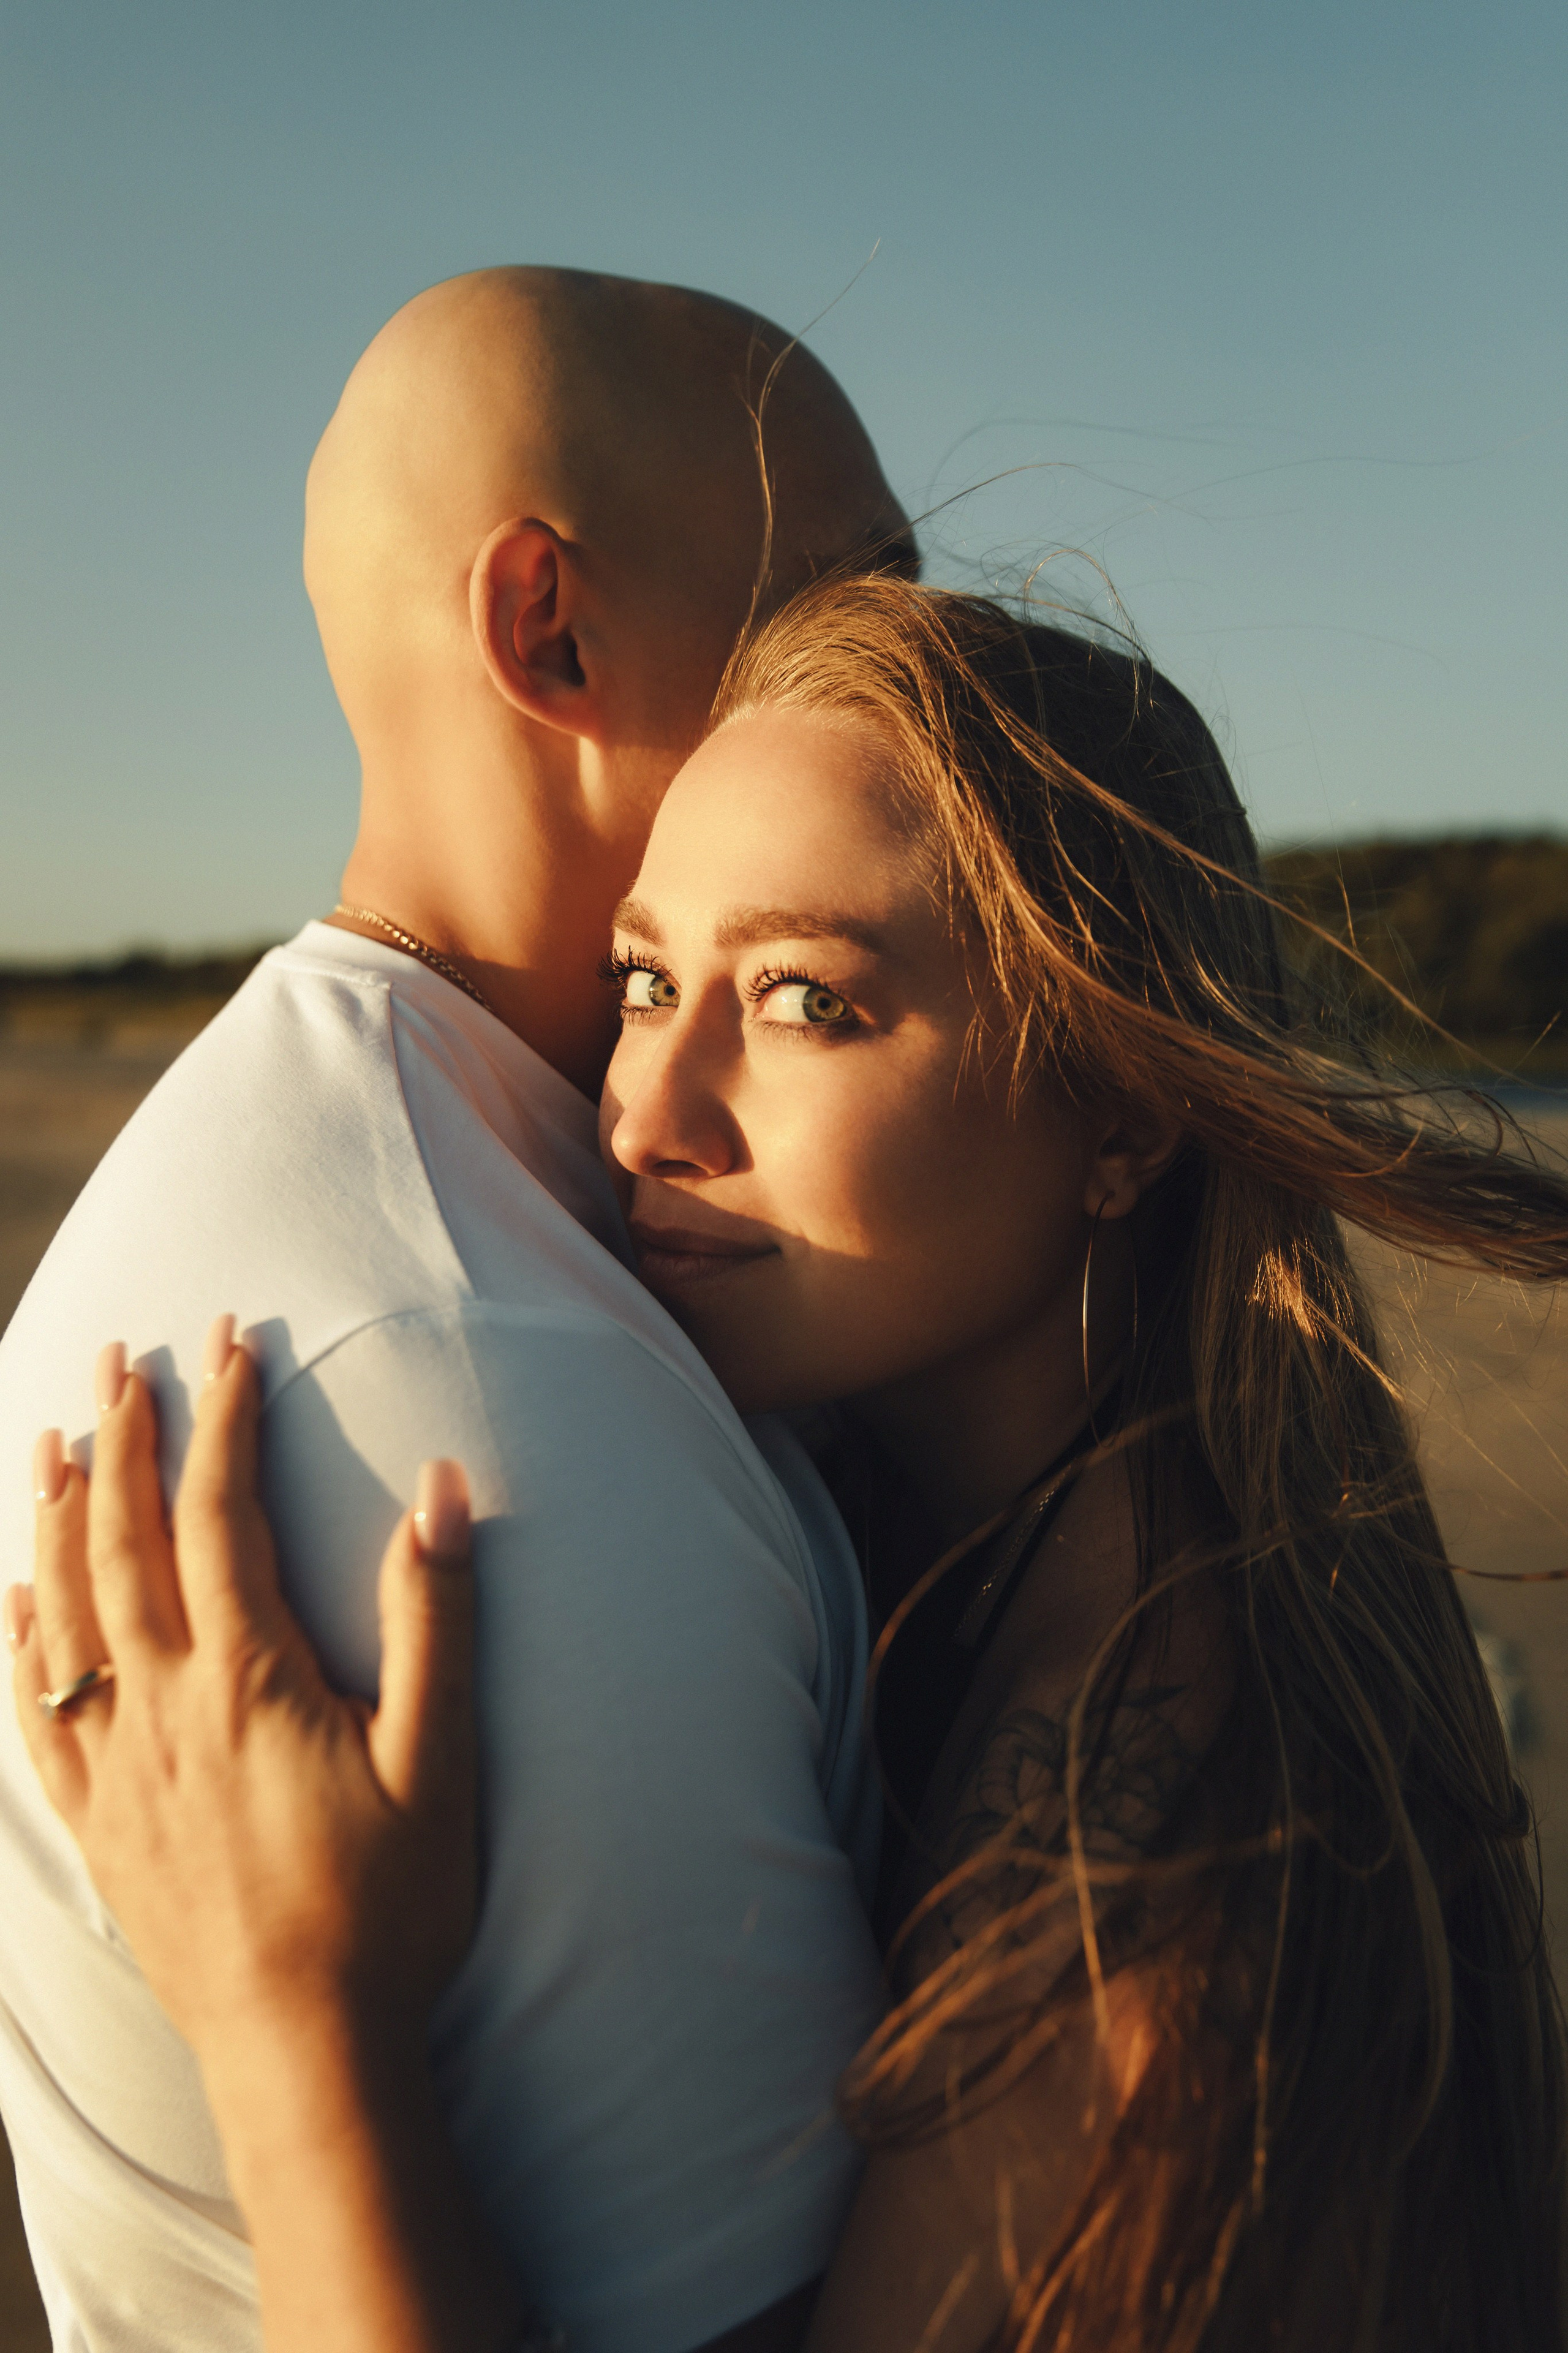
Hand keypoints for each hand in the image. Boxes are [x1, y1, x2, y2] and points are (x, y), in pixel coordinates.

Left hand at [7, 1323, 478, 2111]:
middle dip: (123, 1439)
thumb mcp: (439, 1762)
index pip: (219, 1514)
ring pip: (68, 1611)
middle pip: (126, 1542)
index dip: (222, 1420)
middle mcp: (164, 1709)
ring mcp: (119, 1767)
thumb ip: (435, 1620)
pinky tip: (19, 1593)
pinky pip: (38, 1709)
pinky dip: (23, 1638)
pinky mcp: (98, 1823)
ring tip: (57, 1437)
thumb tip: (439, 1491)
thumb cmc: (388, 1909)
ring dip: (62, 1514)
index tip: (229, 1344)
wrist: (302, 2052)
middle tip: (120, 1357)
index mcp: (248, 1680)